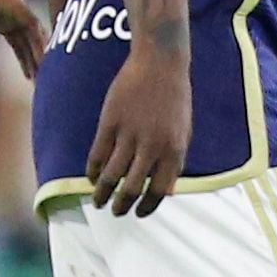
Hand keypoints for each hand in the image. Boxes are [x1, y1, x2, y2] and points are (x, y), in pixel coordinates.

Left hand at [0, 0, 46, 73]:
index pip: (31, 25)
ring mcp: (8, 14)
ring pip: (25, 39)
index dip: (40, 43)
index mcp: (10, 1)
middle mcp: (14, 8)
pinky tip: (26, 71)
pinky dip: (21, 54)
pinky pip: (15, 39)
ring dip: (32, 58)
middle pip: (32, 34)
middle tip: (47, 79)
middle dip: (40, 55)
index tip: (47, 62)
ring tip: (39, 81)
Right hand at [82, 40, 191, 216]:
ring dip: (102, 194)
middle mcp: (151, 146)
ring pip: (111, 176)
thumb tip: (166, 192)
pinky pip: (97, 154)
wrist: (160, 63)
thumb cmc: (175, 98)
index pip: (158, 191)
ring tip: (99, 201)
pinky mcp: (110, 122)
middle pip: (131, 188)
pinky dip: (93, 171)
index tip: (138, 213)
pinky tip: (92, 177)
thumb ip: (175, 162)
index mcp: (173, 150)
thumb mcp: (184, 132)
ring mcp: (129, 134)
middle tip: (115, 212)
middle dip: (121, 206)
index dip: (146, 207)